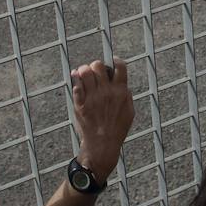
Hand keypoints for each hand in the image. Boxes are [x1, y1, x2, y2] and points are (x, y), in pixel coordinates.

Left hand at [71, 58, 134, 181]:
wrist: (102, 145)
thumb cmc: (117, 129)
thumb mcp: (129, 112)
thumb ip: (127, 96)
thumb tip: (123, 84)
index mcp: (120, 92)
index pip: (120, 67)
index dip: (116, 61)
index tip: (113, 62)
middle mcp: (106, 92)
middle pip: (99, 66)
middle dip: (96, 66)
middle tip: (95, 71)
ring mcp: (92, 98)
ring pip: (85, 72)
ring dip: (84, 70)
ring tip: (84, 74)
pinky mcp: (80, 104)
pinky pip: (76, 85)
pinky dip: (75, 80)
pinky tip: (77, 79)